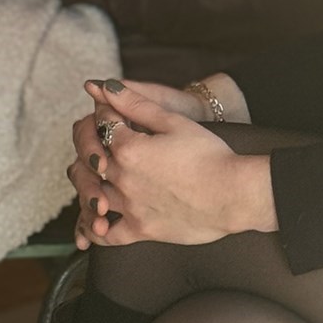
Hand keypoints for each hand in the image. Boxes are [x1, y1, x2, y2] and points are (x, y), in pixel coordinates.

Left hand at [68, 81, 276, 248]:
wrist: (232, 194)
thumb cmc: (208, 154)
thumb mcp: (172, 121)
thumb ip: (135, 103)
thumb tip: (104, 86)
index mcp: (129, 148)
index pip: (102, 124)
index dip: (106, 112)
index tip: (112, 109)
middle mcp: (122, 179)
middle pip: (90, 158)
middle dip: (92, 143)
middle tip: (102, 137)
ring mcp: (129, 208)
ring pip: (92, 194)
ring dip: (90, 180)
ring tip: (100, 171)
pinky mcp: (140, 231)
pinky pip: (106, 236)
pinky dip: (95, 228)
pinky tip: (99, 218)